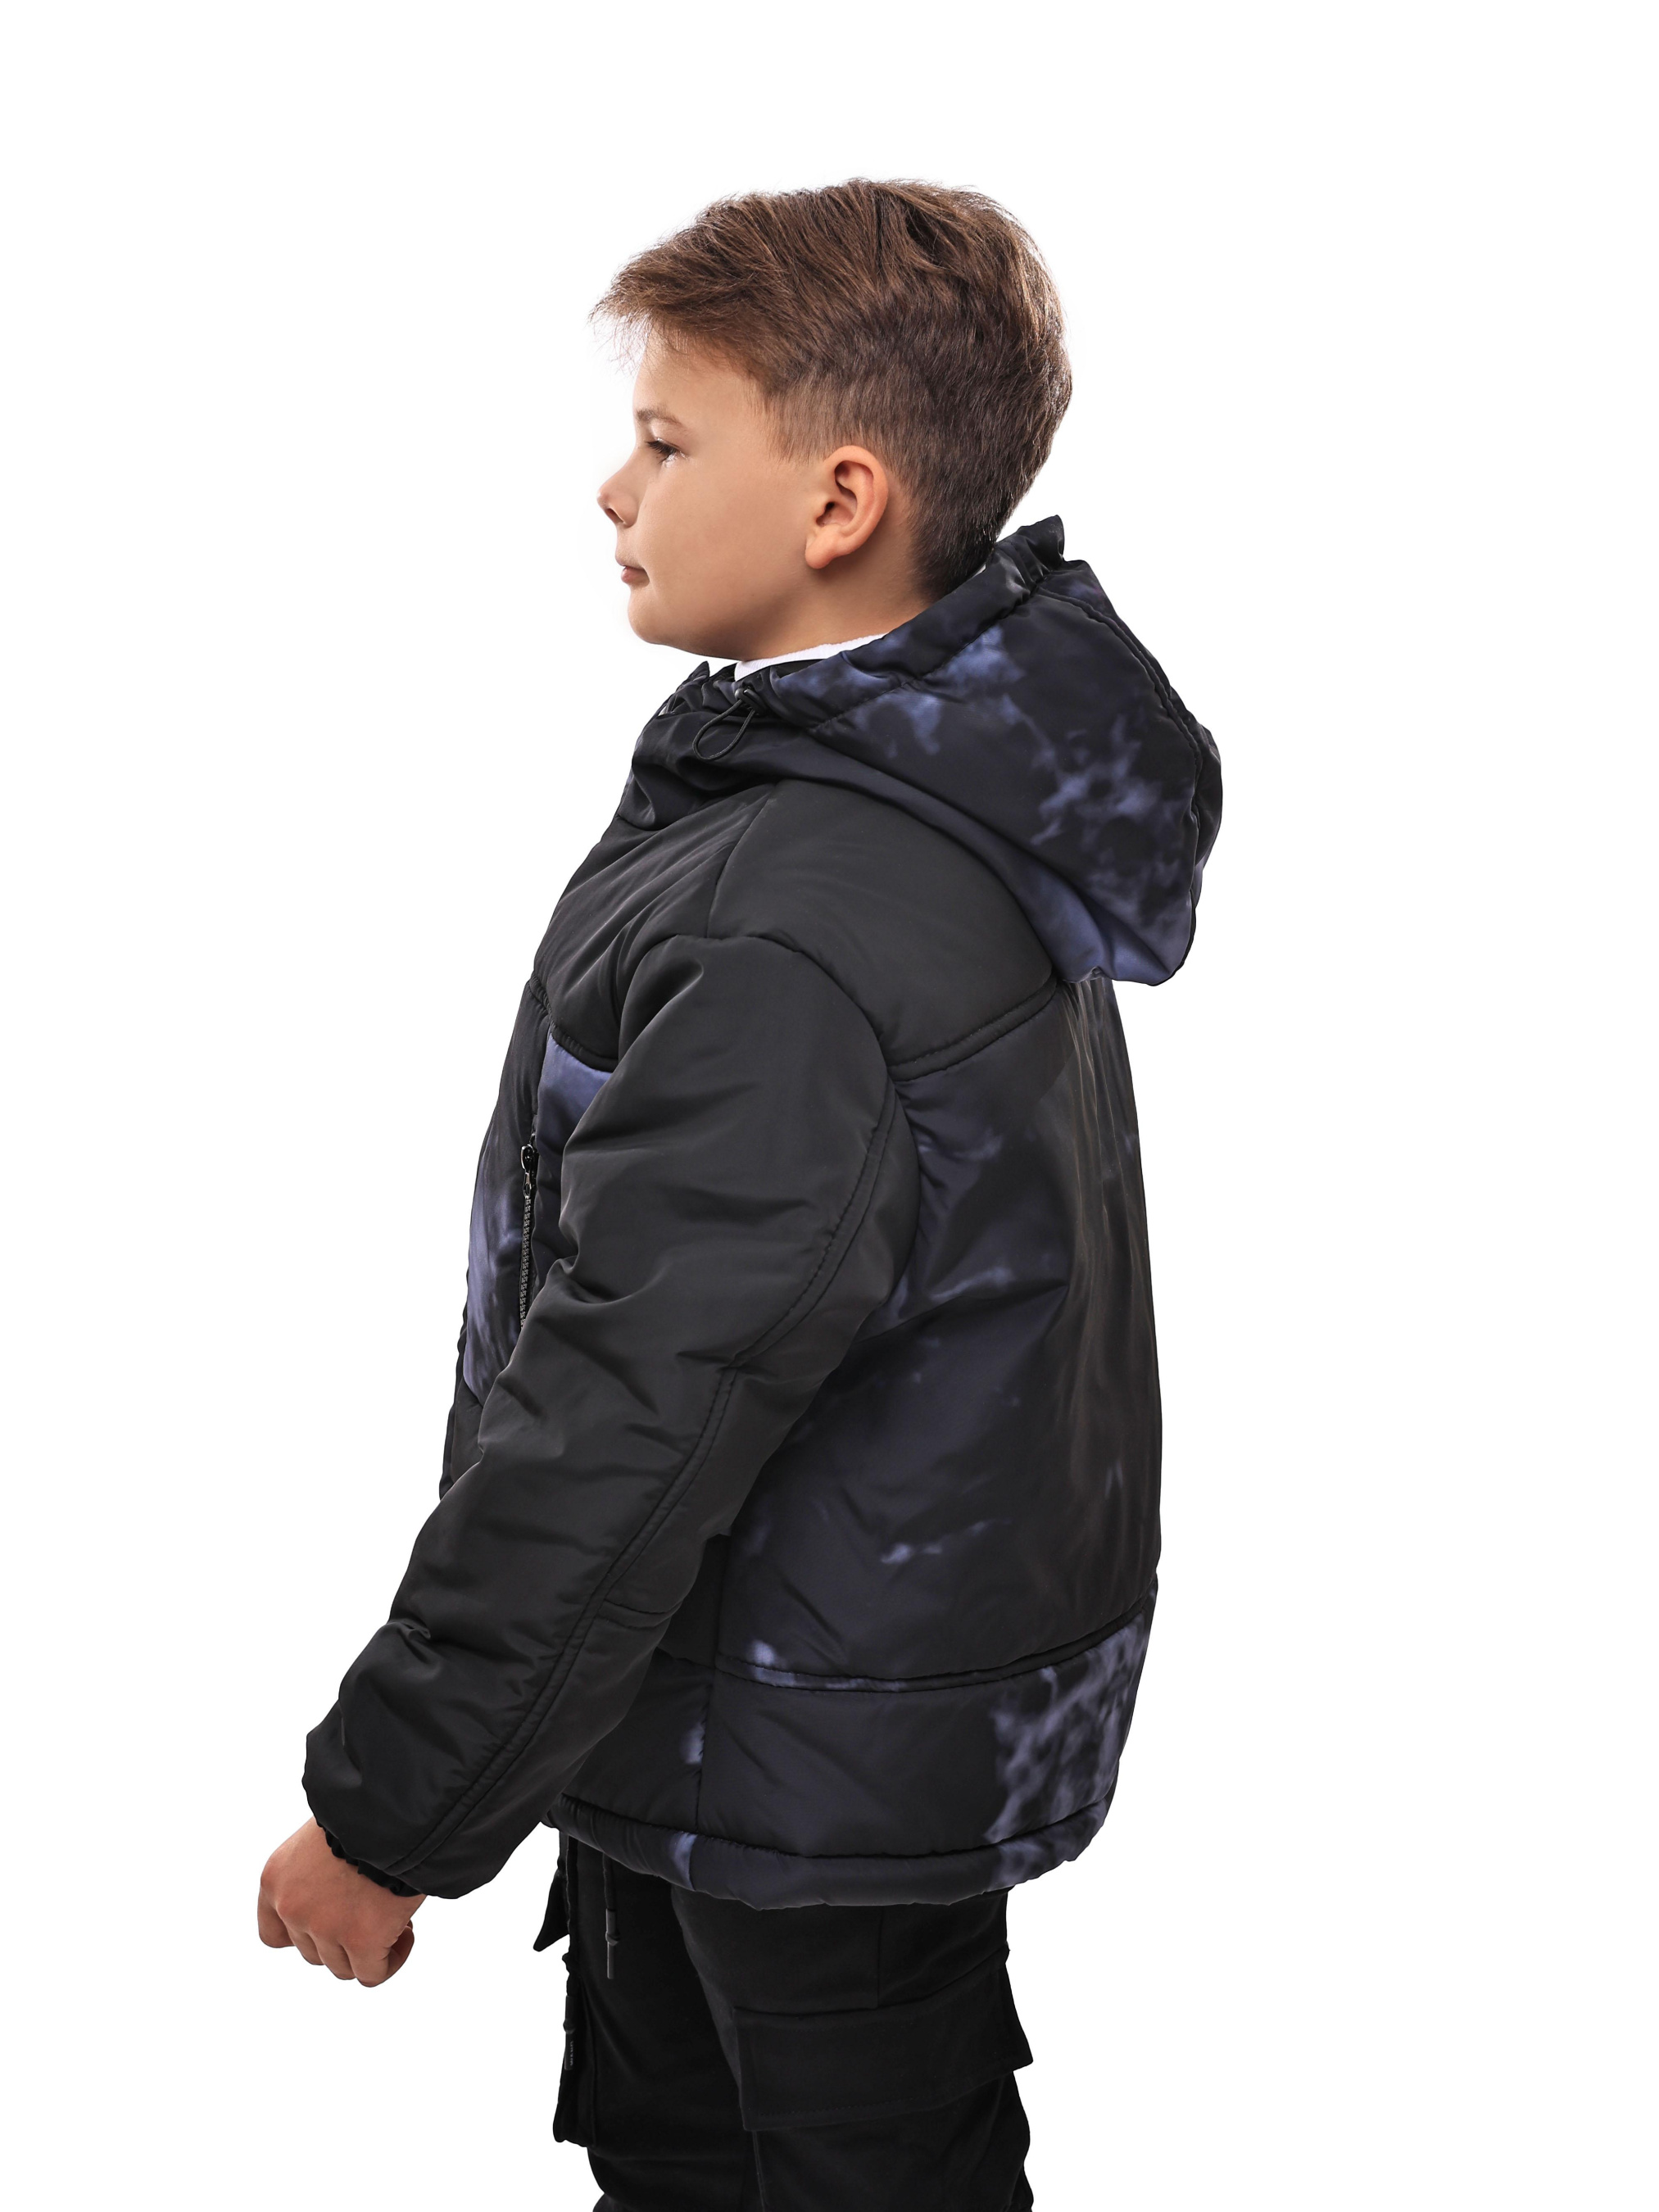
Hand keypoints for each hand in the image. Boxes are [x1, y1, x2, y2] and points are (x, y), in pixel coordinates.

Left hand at [258, 1818, 425, 1986]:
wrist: (396, 1805)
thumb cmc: (366, 1809)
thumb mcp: (321, 1837)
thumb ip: (315, 1873)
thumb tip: (339, 1899)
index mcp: (276, 1880)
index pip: (273, 1934)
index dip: (304, 1934)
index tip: (332, 1921)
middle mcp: (293, 1908)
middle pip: (314, 1953)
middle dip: (344, 1938)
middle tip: (374, 1910)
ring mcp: (325, 1928)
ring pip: (343, 1967)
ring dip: (368, 1951)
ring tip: (394, 1917)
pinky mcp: (362, 1942)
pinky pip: (372, 1975)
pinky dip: (390, 1961)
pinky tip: (406, 1933)